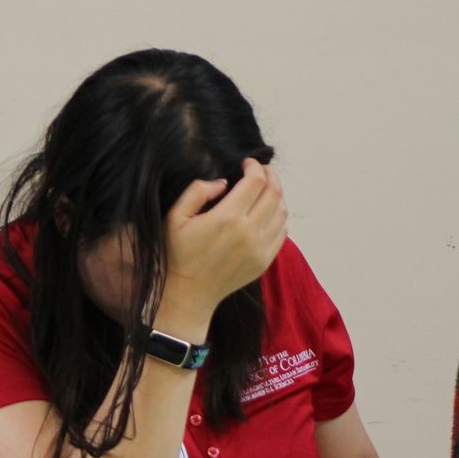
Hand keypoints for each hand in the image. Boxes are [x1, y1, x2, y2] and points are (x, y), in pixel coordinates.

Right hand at [158, 159, 286, 329]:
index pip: (256, 181)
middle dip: (270, 175)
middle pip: (274, 193)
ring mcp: (260, 248)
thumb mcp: (175, 217)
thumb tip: (223, 183)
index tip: (247, 163)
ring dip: (276, 195)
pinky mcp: (264, 261)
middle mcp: (249, 232)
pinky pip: (283, 233)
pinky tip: (266, 213)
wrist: (187, 294)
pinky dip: (279, 217)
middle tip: (261, 170)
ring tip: (264, 190)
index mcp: (228, 217)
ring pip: (282, 211)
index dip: (255, 166)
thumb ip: (197, 192)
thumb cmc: (177, 254)